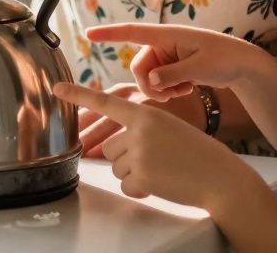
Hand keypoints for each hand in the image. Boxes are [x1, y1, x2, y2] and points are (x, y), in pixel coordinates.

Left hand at [56, 82, 238, 207]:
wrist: (220, 175)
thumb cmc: (196, 151)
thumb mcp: (167, 125)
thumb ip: (138, 126)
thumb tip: (106, 144)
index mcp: (145, 110)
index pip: (105, 101)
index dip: (78, 95)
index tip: (56, 88)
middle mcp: (138, 129)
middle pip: (109, 146)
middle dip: (125, 157)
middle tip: (154, 159)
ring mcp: (139, 152)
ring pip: (116, 167)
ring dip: (134, 173)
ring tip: (162, 168)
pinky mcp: (142, 176)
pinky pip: (126, 186)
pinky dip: (141, 189)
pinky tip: (162, 182)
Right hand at [86, 23, 271, 102]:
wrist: (243, 65)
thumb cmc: (225, 58)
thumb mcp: (200, 67)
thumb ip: (172, 75)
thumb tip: (150, 83)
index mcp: (167, 35)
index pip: (132, 32)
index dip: (109, 33)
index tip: (88, 33)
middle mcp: (163, 44)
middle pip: (139, 67)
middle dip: (150, 85)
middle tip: (170, 96)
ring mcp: (167, 56)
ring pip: (148, 78)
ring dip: (161, 89)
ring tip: (183, 90)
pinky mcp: (172, 67)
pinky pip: (158, 82)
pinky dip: (168, 89)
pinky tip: (186, 89)